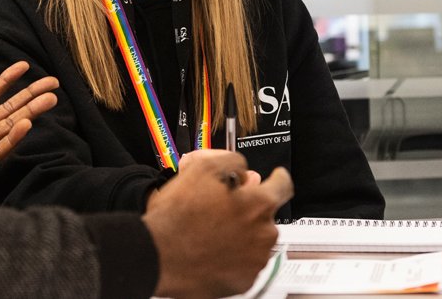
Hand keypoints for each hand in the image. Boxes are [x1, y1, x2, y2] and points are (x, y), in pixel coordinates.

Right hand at [143, 151, 292, 298]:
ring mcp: (256, 260)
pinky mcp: (245, 280)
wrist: (159, 255)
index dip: (278, 177)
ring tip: (212, 232)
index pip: (283, 185)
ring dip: (242, 233)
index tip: (276, 178)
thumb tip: (241, 168)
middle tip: (221, 210)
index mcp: (258, 204)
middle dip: (249, 210)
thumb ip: (230, 161)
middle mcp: (264, 233)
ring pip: (257, 240)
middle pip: (265, 215)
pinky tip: (213, 250)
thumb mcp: (200, 169)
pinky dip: (235, 256)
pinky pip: (247, 263)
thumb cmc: (177, 216)